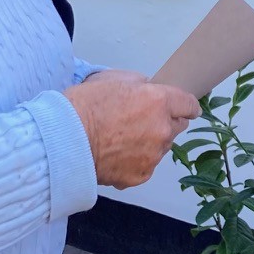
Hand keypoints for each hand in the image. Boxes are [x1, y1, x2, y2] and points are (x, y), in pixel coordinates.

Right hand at [66, 71, 198, 189]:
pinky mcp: (140, 175)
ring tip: (121, 139)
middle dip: (165, 122)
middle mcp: (161, 129)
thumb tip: (146, 89)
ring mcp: (153, 156)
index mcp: (158, 101)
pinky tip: (115, 154)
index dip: (186, 105)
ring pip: (161, 148)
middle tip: (141, 121)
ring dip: (150, 143)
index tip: (185, 108)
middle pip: (177, 126)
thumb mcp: (111, 78)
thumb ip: (138, 83)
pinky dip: (135, 161)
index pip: (188, 104)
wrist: (64, 141)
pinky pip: (146, 166)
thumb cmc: (83, 107)